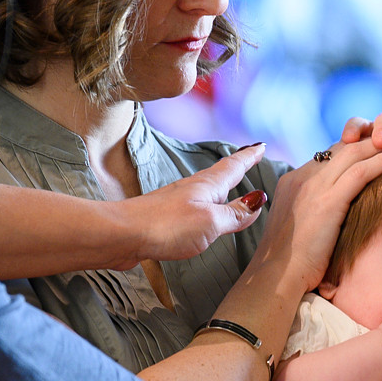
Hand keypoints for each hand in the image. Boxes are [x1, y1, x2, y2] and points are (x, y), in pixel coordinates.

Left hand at [126, 143, 269, 260]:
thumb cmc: (165, 225)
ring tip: (232, 185)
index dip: (249, 157)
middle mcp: (192, 189)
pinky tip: (204, 211)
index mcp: (207, 186)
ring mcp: (177, 201)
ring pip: (207, 189)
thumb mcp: (210, 221)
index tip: (261, 146)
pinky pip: (195, 206)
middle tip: (250, 158)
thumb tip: (258, 200)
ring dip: (222, 185)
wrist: (121, 234)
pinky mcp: (166, 217)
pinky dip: (208, 204)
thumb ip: (235, 213)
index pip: (234, 167)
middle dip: (237, 166)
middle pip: (220, 174)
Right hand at [252, 114, 381, 292]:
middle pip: (342, 146)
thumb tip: (337, 215)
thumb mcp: (301, 227)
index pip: (329, 155)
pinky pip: (361, 171)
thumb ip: (316, 211)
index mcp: (293, 181)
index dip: (355, 149)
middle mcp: (302, 176)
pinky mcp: (328, 200)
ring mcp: (314, 186)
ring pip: (354, 152)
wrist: (277, 276)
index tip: (377, 148)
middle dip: (370, 139)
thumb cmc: (291, 262)